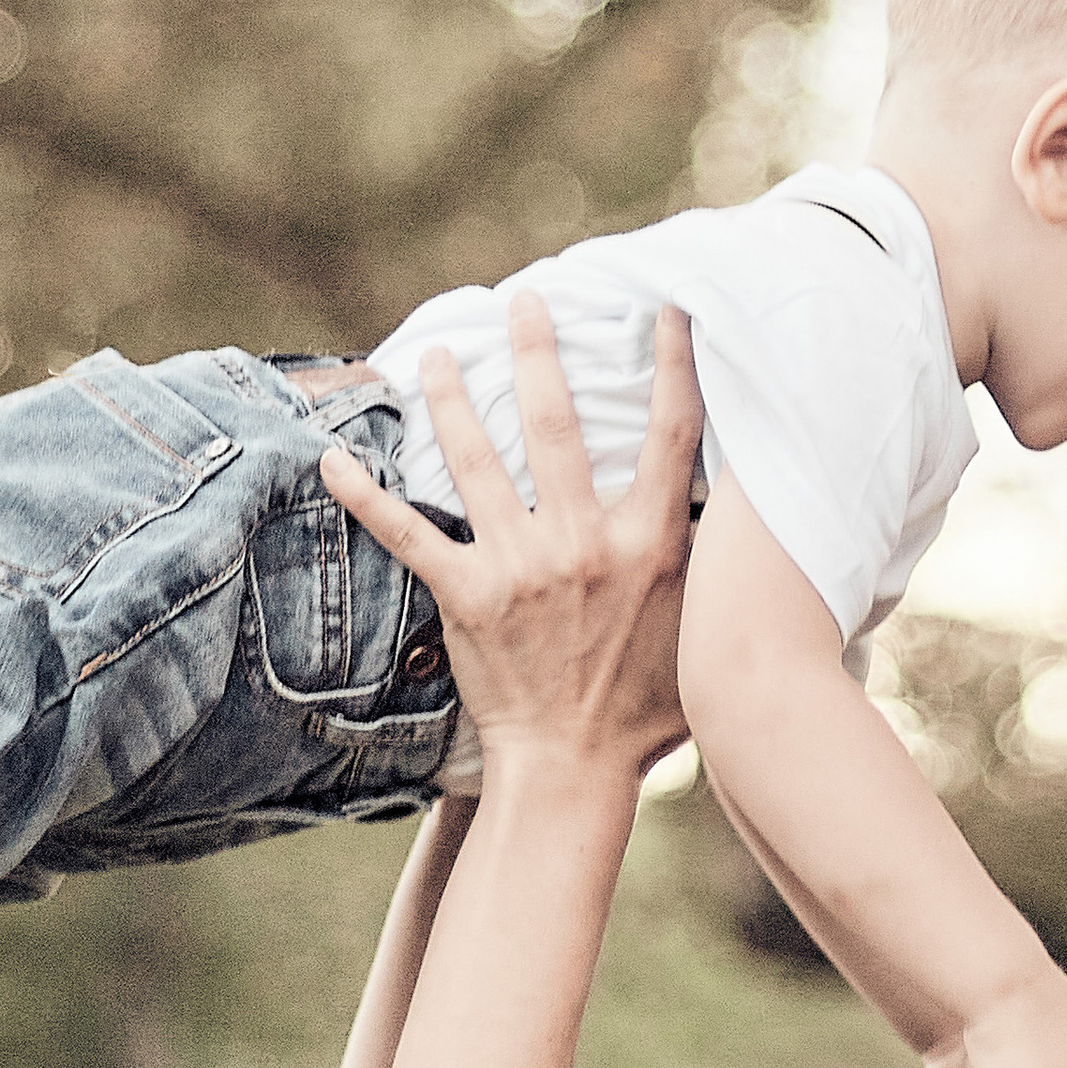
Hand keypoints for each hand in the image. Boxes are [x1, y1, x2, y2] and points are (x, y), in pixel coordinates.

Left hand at [320, 297, 699, 789]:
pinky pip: (406, 532)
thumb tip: (734, 511)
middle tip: (523, 300)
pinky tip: (333, 459)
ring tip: (434, 356)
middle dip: (538, 351)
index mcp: (650, 543)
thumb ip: (705, 565)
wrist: (573, 767)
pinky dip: (364, 494)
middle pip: (558, 423)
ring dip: (452, 399)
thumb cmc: (645, 710)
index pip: (670, 434)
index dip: (675, 364)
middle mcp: (584, 543)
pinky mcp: (466, 596)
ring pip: (479, 460)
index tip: (665, 309)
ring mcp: (520, 566)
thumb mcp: (700, 629)